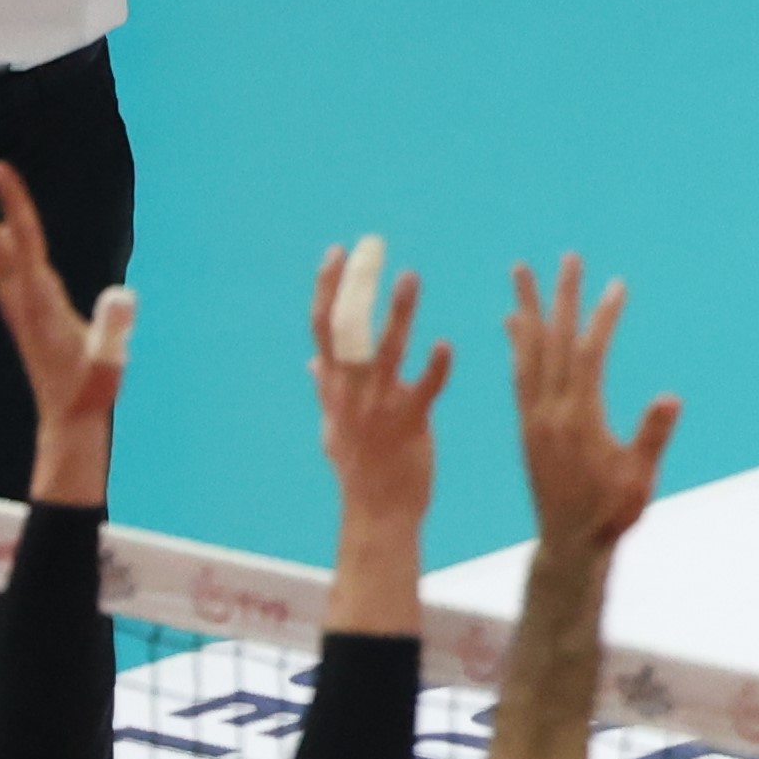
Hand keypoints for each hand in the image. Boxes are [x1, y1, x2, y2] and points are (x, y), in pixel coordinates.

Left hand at [0, 160, 127, 441]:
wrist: (68, 417)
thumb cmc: (90, 390)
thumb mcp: (108, 364)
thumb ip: (113, 330)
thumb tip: (121, 296)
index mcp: (39, 302)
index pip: (24, 243)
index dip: (14, 205)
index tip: (0, 169)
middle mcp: (19, 296)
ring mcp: (16, 301)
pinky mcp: (21, 305)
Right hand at [309, 239, 448, 527]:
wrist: (378, 512)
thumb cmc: (359, 468)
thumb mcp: (333, 426)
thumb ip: (326, 389)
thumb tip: (312, 361)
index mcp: (334, 386)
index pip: (323, 327)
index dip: (327, 288)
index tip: (337, 254)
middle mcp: (350, 391)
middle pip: (347, 327)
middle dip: (357, 285)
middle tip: (372, 247)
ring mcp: (377, 408)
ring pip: (385, 351)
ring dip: (397, 312)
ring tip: (410, 277)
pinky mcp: (409, 425)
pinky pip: (423, 390)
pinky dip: (434, 367)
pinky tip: (446, 344)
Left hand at [505, 257, 680, 564]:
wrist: (569, 545)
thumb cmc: (612, 514)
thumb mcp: (639, 480)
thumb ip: (651, 438)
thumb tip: (670, 398)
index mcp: (578, 419)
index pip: (588, 355)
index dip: (602, 318)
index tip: (616, 285)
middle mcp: (548, 412)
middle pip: (553, 342)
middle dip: (561, 297)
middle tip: (566, 258)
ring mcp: (534, 417)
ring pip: (528, 352)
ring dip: (527, 309)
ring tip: (521, 273)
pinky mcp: (527, 426)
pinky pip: (519, 375)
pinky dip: (518, 344)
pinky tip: (514, 324)